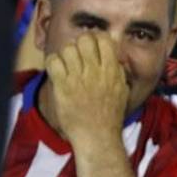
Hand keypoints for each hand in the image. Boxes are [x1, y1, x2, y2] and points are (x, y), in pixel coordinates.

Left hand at [44, 33, 129, 148]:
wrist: (97, 136)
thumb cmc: (110, 116)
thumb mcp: (123, 91)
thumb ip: (118, 72)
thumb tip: (115, 57)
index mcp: (112, 71)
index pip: (103, 40)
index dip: (96, 39)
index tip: (93, 47)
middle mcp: (95, 72)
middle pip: (85, 40)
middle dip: (80, 44)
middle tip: (78, 55)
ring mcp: (78, 79)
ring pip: (68, 49)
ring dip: (66, 54)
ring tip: (67, 64)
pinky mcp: (63, 86)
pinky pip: (53, 62)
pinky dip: (53, 63)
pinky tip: (57, 71)